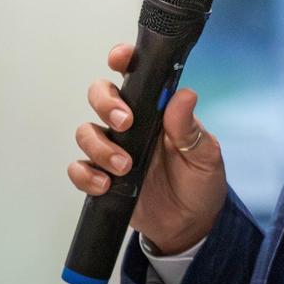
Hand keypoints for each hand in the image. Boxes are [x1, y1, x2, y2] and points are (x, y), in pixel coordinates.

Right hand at [68, 43, 227, 254]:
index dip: (122, 60)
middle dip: (106, 103)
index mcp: (158, 110)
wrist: (190, 225)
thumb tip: (184, 96)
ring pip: (86, 132)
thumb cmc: (200, 181)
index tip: (119, 59)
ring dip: (100, 146)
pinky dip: (85, 174)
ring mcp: (115, 149)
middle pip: (101, 96)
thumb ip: (190, 128)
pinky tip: (106, 184)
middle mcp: (132, 125)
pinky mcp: (102, 177)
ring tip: (125, 166)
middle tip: (125, 123)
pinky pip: (79, 169)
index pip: (136, 76)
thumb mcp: (205, 154)